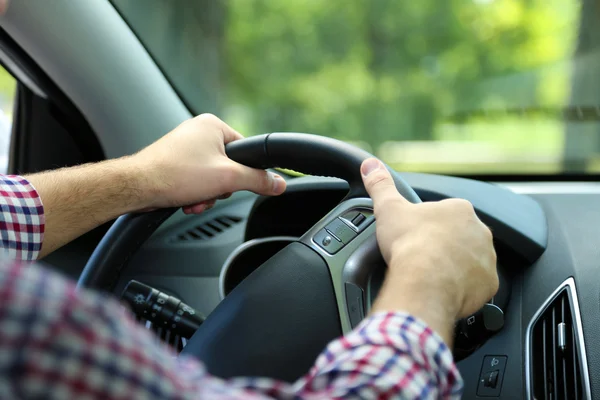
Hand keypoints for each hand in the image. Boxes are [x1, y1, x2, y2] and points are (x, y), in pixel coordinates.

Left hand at [131, 114, 285, 213]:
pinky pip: (196, 180)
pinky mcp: (174, 163)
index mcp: (213, 125)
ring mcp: (185, 147)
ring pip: (211, 177)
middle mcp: (198, 132)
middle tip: (210, 192)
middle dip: (220, 188)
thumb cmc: (175, 174)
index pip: (245, 149)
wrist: (137, 187)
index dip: (243, 172)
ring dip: (207, 195)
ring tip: (194, 199)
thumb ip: (258, 180)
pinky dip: (194, 194)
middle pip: (228, 167)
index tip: (236, 184)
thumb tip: (279, 183)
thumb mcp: (227, 178)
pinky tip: (186, 200)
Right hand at [361, 158, 497, 343]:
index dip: (428, 226)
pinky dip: (463, 289)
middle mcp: (480, 231)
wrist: (424, 282)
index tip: (415, 237)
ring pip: (470, 261)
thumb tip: (369, 165)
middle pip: (460, 238)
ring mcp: (486, 259)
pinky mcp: (488, 284)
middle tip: (421, 258)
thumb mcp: (388, 208)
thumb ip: (380, 184)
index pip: (445, 214)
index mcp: (459, 209)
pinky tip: (444, 291)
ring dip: (455, 267)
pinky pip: (477, 285)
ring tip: (431, 277)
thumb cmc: (409, 243)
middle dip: (444, 247)